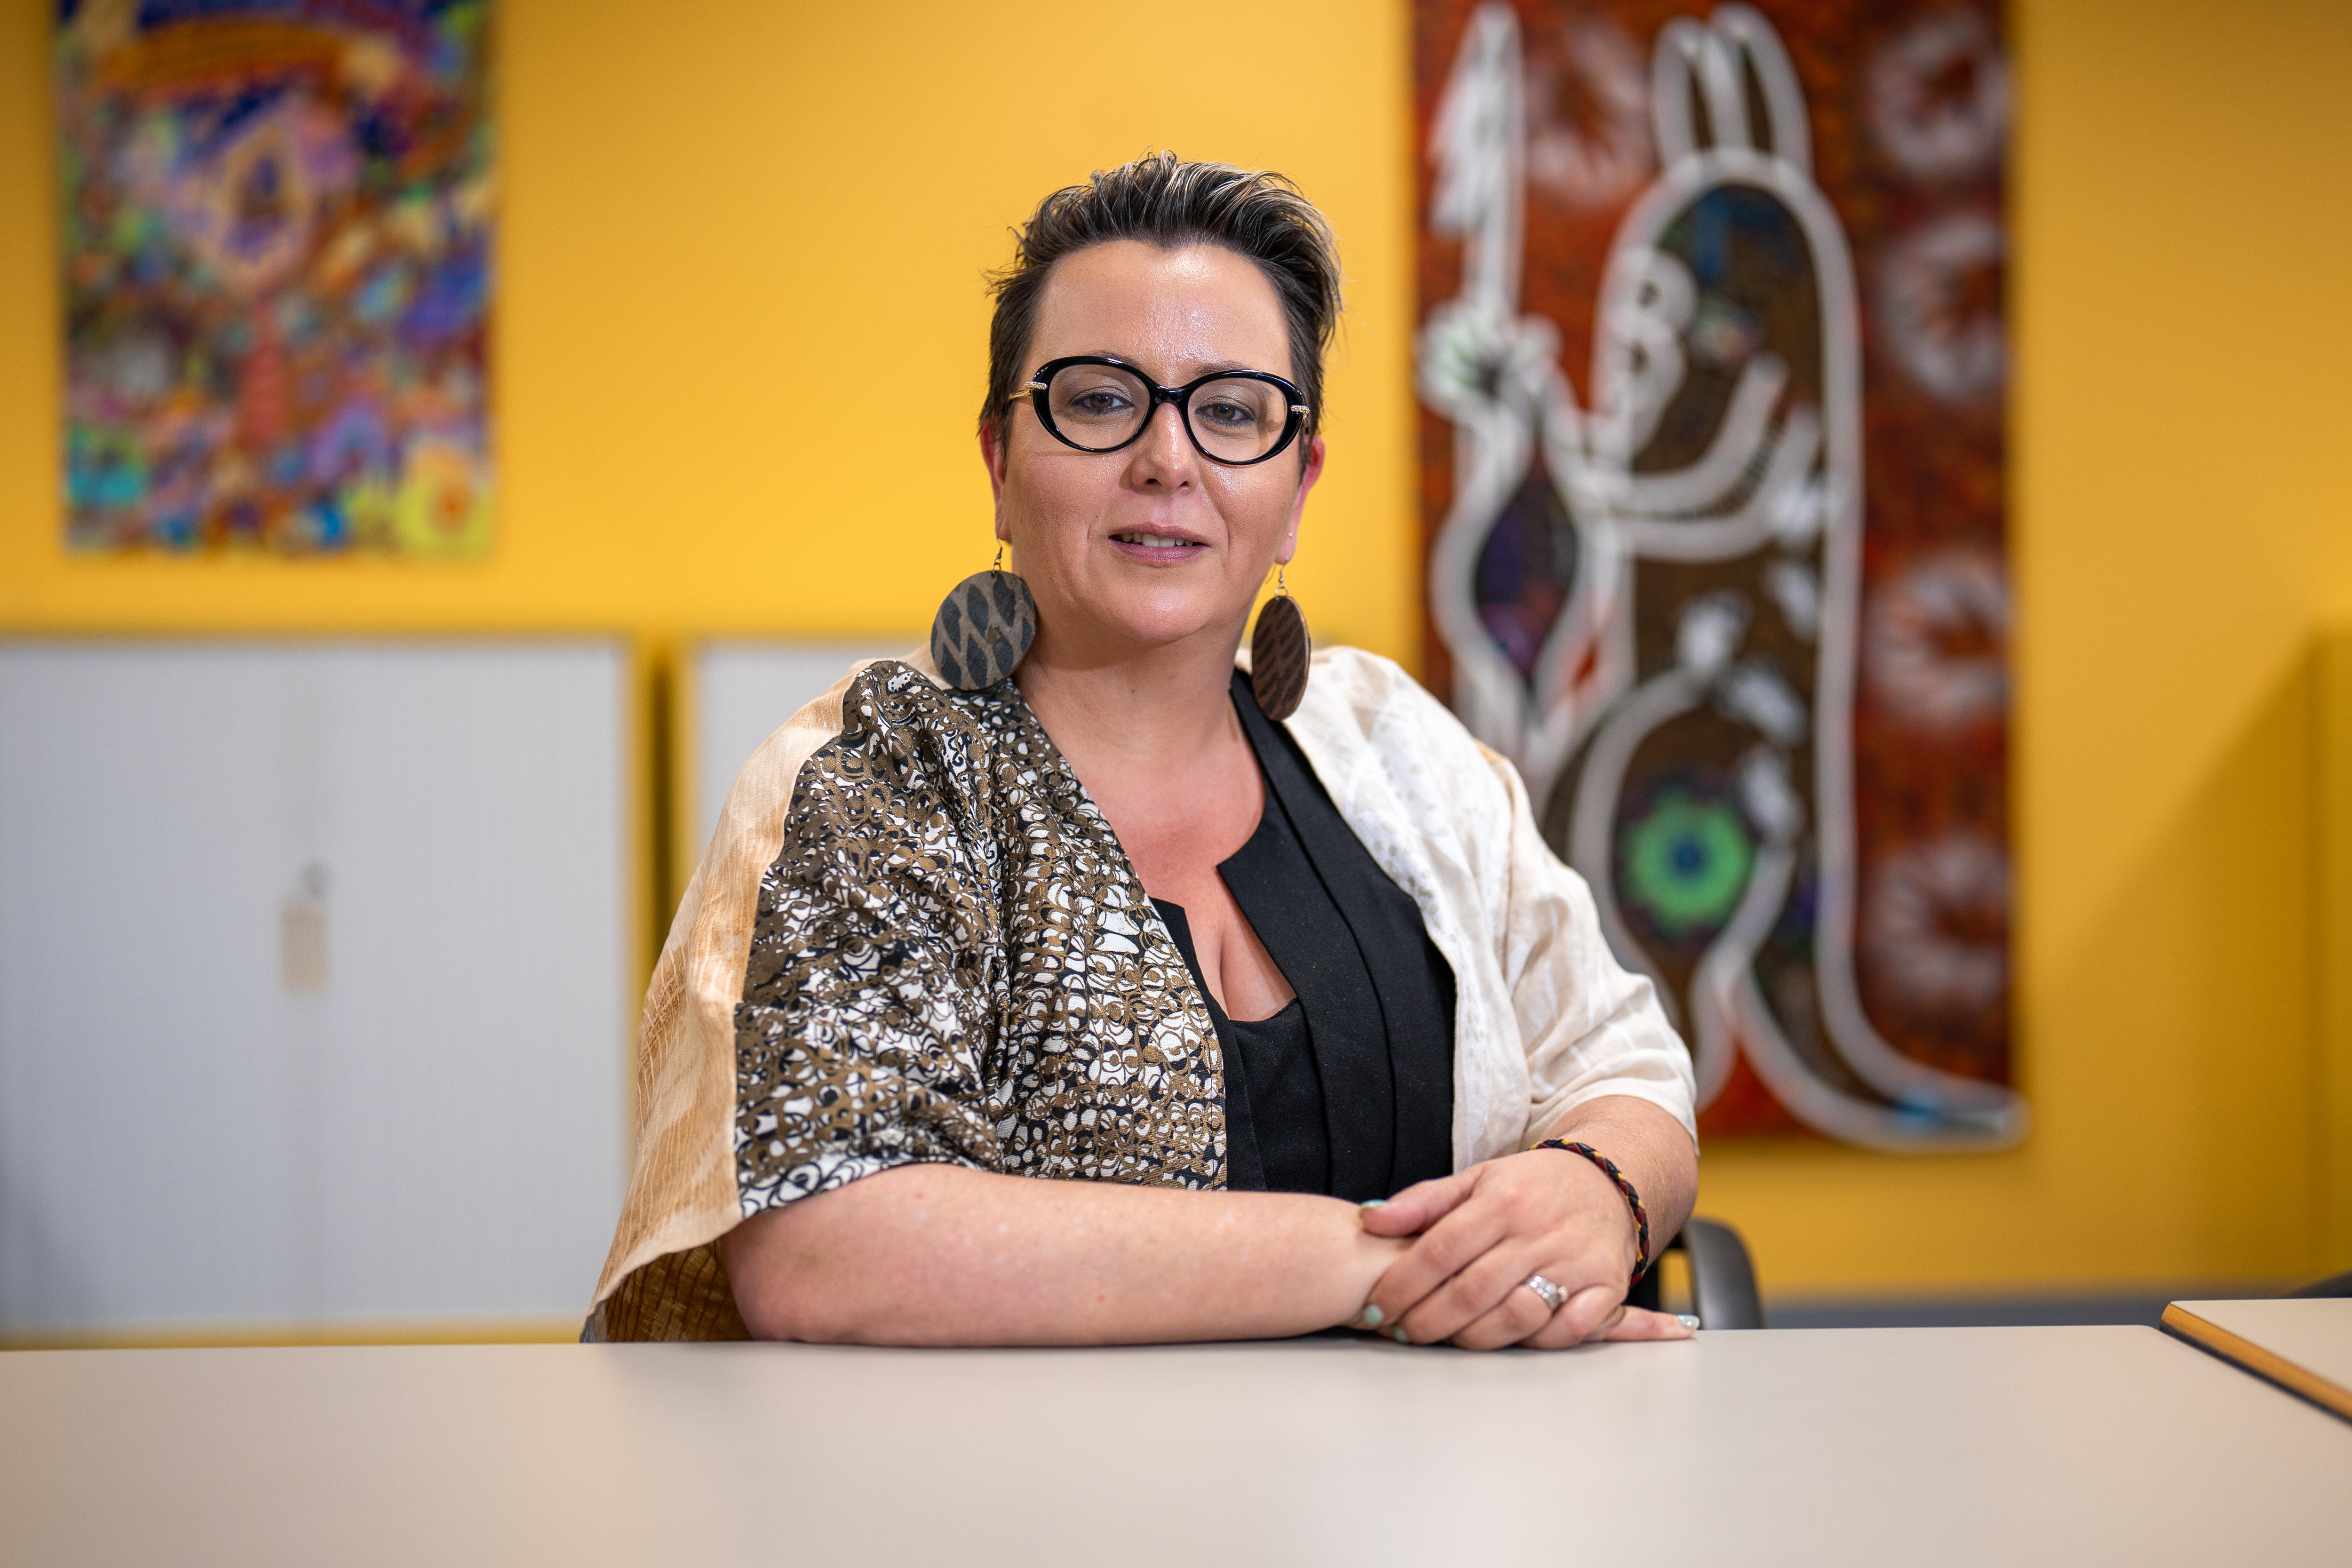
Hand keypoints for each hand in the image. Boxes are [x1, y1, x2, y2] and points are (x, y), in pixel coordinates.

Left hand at [1355, 1149, 1692, 1349]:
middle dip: (1427, 1321)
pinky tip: (1507, 1338)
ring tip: (1446, 1338)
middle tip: (1401, 1334)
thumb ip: (1421, 1202)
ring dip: (1473, 1337)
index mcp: (1501, 1199)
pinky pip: (1566, 1330)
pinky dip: (1534, 1341)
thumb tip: (1368, 1219)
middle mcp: (1539, 1229)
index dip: (1400, 1285)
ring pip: (1516, 1316)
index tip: (1374, 1309)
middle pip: (1472, 1290)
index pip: (1439, 1250)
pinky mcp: (1607, 1286)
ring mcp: (1576, 1260)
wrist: (1608, 1180)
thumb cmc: (1530, 1186)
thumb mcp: (1475, 1179)